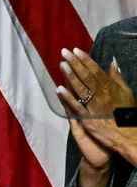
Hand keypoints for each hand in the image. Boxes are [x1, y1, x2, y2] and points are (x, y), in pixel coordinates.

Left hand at [56, 50, 136, 165]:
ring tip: (61, 65)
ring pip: (81, 89)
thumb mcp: (126, 93)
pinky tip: (59, 89)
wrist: (128, 135)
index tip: (76, 50)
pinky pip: (76, 106)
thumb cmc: (127, 113)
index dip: (85, 60)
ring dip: (70, 76)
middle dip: (75, 63)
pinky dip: (68, 97)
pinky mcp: (88, 118)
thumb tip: (112, 62)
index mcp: (111, 88)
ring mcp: (94, 107)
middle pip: (87, 76)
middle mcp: (102, 95)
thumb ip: (118, 78)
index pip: (96, 70)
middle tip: (64, 52)